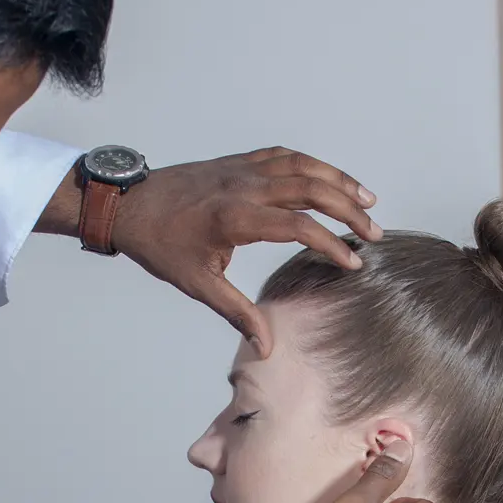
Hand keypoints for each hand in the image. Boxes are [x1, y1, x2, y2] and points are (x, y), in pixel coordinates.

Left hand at [112, 147, 381, 355]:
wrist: (128, 204)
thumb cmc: (159, 244)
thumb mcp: (197, 283)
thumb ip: (236, 313)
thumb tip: (266, 347)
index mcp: (235, 217)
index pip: (298, 226)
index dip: (331, 244)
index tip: (353, 263)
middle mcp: (245, 186)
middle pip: (311, 189)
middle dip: (348, 210)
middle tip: (375, 232)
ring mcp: (243, 169)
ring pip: (303, 166)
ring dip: (339, 180)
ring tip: (367, 200)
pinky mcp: (239, 161)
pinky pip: (285, 156)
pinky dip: (313, 164)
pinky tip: (330, 178)